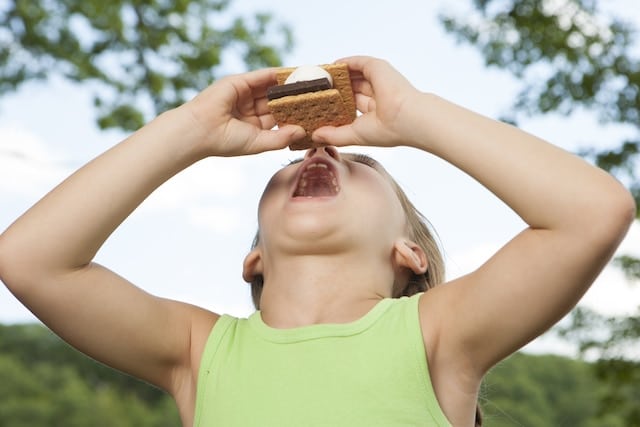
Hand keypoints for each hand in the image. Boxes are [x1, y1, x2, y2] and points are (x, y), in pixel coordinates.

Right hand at [183, 68, 305, 156]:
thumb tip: (302, 132)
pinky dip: (277, 74)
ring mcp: (246, 94)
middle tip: (318, 93)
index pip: (281, 118)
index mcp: (256, 125)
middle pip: (279, 100)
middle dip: (296, 97)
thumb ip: (280, 138)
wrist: (200, 131)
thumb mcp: (258, 143)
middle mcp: (252, 109)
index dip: (297, 115)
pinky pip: (263, 75)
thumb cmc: (225, 142)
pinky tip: (293, 73)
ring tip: (310, 80)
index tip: (316, 113)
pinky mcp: (240, 82)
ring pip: (273, 87)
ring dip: (289, 84)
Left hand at [312, 56, 420, 147]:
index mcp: (373, 113)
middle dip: (333, 90)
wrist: (407, 118)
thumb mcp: (354, 135)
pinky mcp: (377, 68)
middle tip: (312, 90)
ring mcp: (377, 80)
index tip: (316, 107)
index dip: (335, 106)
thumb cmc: (386, 130)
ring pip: (352, 75)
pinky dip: (343, 63)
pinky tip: (329, 66)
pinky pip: (356, 62)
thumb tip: (314, 136)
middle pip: (349, 89)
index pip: (351, 106)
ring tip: (316, 77)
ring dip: (335, 76)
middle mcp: (375, 95)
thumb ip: (334, 135)